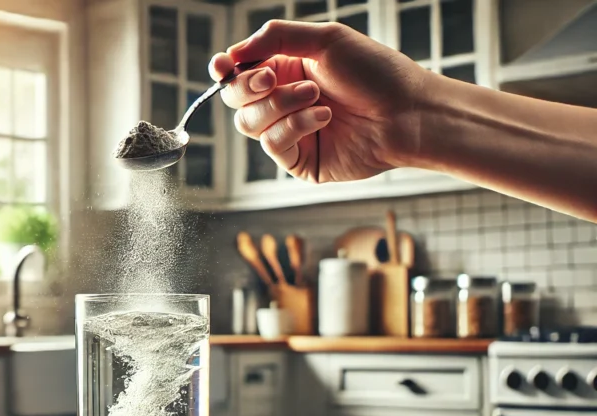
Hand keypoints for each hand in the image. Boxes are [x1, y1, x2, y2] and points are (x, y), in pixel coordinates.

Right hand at [210, 20, 427, 183]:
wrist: (408, 114)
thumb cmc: (376, 73)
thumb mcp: (325, 39)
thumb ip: (275, 38)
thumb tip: (232, 53)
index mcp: (287, 70)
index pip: (239, 72)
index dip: (225, 70)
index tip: (223, 66)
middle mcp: (284, 102)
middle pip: (235, 99)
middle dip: (249, 86)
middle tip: (272, 78)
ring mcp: (290, 133)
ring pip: (248, 124)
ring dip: (278, 106)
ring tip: (315, 97)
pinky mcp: (299, 161)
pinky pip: (273, 145)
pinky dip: (294, 127)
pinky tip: (324, 118)